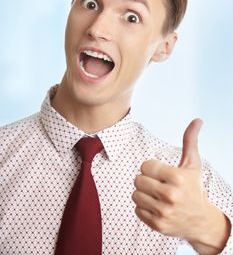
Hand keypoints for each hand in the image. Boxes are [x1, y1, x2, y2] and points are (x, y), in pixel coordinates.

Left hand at [132, 119, 230, 253]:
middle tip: (157, 184)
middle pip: (138, 180)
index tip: (160, 172)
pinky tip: (156, 207)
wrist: (200, 221)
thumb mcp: (193, 164)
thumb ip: (190, 141)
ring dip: (143, 194)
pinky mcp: (157, 225)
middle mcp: (170, 196)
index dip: (151, 168)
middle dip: (146, 180)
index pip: (145, 166)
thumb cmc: (194, 188)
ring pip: (135, 195)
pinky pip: (137, 210)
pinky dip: (144, 208)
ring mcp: (163, 212)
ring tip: (156, 195)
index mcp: (177, 178)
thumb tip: (197, 120)